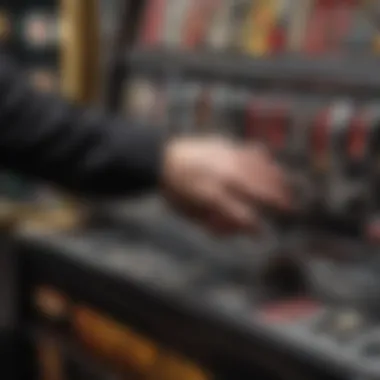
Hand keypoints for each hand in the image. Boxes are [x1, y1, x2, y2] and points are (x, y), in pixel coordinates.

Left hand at [161, 137, 290, 234]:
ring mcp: (226, 158)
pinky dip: (261, 158)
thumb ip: (212, 222)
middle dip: (277, 199)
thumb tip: (234, 230)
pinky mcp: (225, 146)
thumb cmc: (174, 190)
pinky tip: (268, 162)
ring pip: (259, 168)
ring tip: (287, 187)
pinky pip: (248, 151)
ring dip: (276, 178)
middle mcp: (224, 175)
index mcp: (212, 195)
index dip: (253, 226)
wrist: (160, 158)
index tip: (260, 233)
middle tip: (289, 208)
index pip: (241, 214)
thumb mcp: (188, 212)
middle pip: (258, 188)